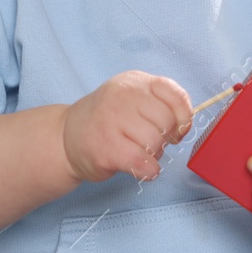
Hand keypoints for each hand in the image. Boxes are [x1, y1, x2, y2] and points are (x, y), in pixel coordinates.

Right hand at [62, 71, 192, 183]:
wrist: (66, 137)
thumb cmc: (108, 121)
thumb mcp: (134, 101)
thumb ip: (162, 106)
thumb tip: (185, 126)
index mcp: (134, 82)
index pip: (175, 94)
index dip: (183, 116)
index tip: (176, 128)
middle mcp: (121, 96)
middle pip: (167, 122)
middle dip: (166, 138)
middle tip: (150, 142)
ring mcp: (110, 120)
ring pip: (155, 143)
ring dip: (154, 155)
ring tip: (140, 152)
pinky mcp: (105, 147)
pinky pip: (143, 162)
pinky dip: (148, 171)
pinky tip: (140, 168)